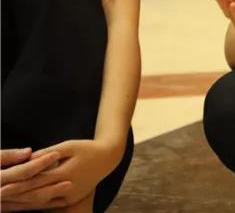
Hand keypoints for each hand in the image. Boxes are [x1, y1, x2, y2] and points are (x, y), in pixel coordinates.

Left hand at [2, 140, 117, 211]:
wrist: (108, 158)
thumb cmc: (87, 148)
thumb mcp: (69, 145)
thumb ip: (49, 152)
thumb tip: (29, 157)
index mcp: (66, 172)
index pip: (36, 179)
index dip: (17, 183)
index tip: (1, 185)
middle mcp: (67, 187)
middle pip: (35, 193)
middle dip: (14, 196)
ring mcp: (69, 195)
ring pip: (40, 201)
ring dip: (21, 203)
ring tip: (3, 204)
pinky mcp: (71, 199)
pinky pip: (49, 204)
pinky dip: (33, 204)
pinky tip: (20, 205)